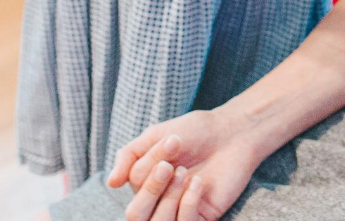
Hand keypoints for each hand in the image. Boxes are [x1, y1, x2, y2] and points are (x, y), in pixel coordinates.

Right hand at [107, 108, 259, 220]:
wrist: (232, 132)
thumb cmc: (195, 132)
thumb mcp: (156, 135)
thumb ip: (129, 155)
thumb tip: (111, 182)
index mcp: (144, 184)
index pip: (132, 185)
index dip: (149, 164)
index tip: (174, 140)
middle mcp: (158, 202)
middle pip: (135, 216)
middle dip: (151, 188)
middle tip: (171, 165)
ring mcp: (179, 212)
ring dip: (169, 197)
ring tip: (185, 173)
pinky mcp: (201, 218)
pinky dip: (188, 204)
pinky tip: (199, 183)